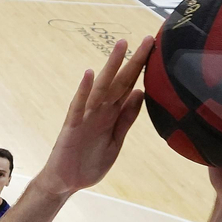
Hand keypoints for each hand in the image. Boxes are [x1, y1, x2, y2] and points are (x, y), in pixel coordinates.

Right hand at [37, 35, 154, 197]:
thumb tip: (141, 93)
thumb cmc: (90, 162)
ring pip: (101, 88)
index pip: (130, 86)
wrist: (66, 183)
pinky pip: (78, 106)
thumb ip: (126, 118)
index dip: (142, 69)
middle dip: (133, 61)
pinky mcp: (72, 127)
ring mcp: (85, 117)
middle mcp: (100, 111)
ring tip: (122, 46)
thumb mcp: (116, 141)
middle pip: (119, 81)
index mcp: (112, 114)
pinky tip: (89, 74)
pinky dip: (83, 90)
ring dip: (111, 66)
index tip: (155, 50)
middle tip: (147, 39)